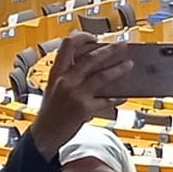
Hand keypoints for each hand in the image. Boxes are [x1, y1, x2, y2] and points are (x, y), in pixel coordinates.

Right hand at [29, 33, 130, 157]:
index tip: (94, 37)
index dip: (82, 37)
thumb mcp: (53, 87)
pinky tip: (123, 96)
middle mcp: (65, 80)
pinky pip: (105, 101)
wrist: (43, 135)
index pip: (68, 45)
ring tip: (129, 64)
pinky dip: (116, 98)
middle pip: (90, 58)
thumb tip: (92, 65)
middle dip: (109, 50)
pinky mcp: (84, 109)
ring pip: (101, 76)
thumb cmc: (50, 112)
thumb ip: (68, 75)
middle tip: (121, 45)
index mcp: (56, 72)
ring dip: (118, 69)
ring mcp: (75, 94)